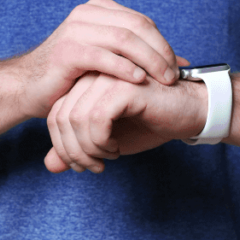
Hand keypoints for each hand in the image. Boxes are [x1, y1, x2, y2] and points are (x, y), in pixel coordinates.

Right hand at [15, 0, 186, 118]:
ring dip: (150, 60)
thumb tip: (184, 64)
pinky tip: (139, 82)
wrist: (27, 88)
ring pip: (125, 39)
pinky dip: (126, 69)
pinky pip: (104, 56)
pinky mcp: (67, 51)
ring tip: (163, 80)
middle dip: (161, 52)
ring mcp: (75, 30)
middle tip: (174, 76)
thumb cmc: (70, 78)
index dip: (163, 45)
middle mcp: (87, 14)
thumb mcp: (109, 62)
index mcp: (98, 10)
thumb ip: (141, 58)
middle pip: (138, 26)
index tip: (176, 69)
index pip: (142, 22)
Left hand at [44, 71, 206, 172]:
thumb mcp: (107, 142)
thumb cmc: (151, 124)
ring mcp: (108, 76)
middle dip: (72, 151)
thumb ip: (77, 150)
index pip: (55, 115)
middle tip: (93, 166)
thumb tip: (49, 165)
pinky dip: (101, 141)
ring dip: (88, 149)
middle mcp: (93, 74)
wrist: (191, 113)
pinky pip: (96, 119)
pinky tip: (117, 147)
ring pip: (75, 119)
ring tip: (108, 157)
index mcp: (86, 82)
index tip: (83, 164)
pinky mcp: (124, 85)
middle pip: (60, 118)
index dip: (63, 146)